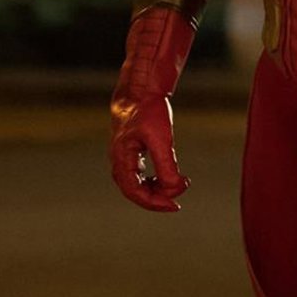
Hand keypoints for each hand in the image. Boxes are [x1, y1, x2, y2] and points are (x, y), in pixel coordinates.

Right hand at [110, 94, 189, 211]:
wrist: (141, 91)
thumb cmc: (149, 111)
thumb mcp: (162, 138)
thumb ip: (167, 165)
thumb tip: (175, 188)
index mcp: (122, 158)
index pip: (134, 191)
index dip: (154, 203)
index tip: (175, 205)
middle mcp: (119, 160)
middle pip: (134, 191)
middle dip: (155, 199)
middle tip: (176, 203)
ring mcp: (123, 157)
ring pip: (136, 184)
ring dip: (155, 190)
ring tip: (176, 187)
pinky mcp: (131, 153)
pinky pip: (139, 175)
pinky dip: (153, 181)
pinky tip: (166, 179)